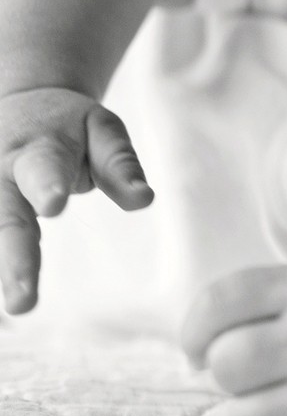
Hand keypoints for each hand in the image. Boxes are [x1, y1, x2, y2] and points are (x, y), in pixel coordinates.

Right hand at [0, 86, 152, 313]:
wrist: (21, 104)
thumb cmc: (69, 126)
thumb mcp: (102, 130)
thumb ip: (119, 166)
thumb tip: (144, 200)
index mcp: (38, 150)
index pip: (44, 168)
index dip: (48, 185)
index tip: (54, 205)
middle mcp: (1, 176)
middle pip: (6, 220)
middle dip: (15, 259)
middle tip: (23, 301)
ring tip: (16, 310)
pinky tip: (4, 306)